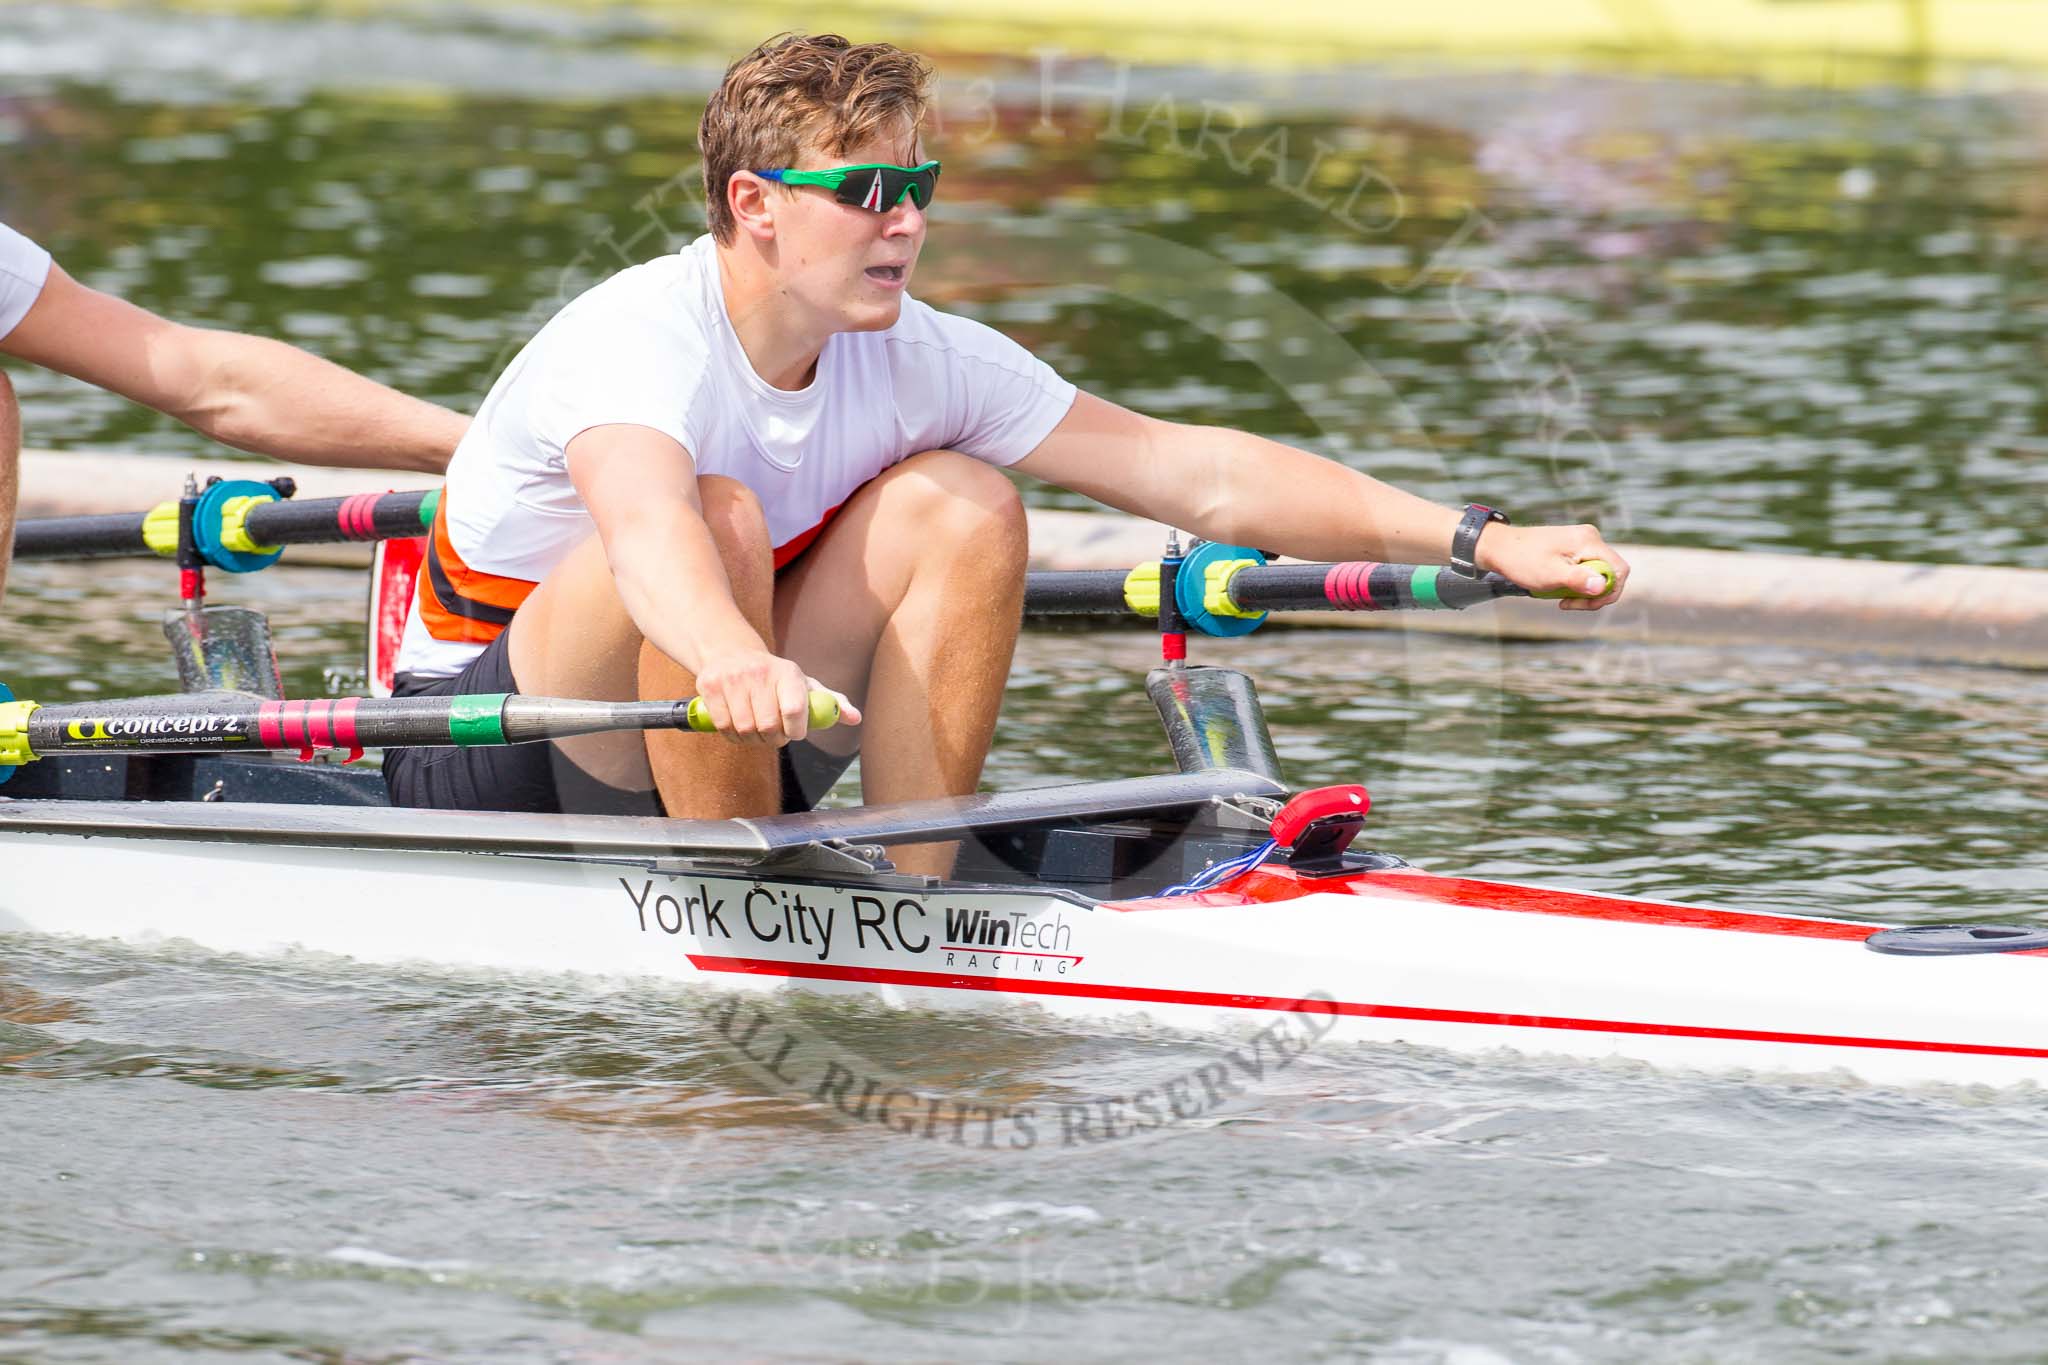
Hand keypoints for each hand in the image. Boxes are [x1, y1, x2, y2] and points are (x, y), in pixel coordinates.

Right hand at [691, 648, 860, 744]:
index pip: (795, 710)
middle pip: (768, 727)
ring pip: (744, 729)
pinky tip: (738, 727)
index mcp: (788, 672)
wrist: (731, 653)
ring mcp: (732, 678)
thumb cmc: (776, 677)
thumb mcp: (804, 684)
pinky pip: (722, 726)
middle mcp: (760, 672)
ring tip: (757, 731)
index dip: (795, 731)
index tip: (795, 733)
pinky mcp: (709, 686)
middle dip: (773, 739)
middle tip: (775, 735)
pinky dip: (732, 735)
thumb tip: (855, 718)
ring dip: (752, 740)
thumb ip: (830, 702)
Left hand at [1476, 524, 1630, 611]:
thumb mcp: (1550, 575)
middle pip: (1610, 572)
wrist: (1498, 548)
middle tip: (1568, 604)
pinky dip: (1576, 582)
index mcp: (1588, 541)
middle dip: (1594, 593)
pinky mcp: (1573, 547)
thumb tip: (1603, 586)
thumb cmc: (1522, 561)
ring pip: (1597, 572)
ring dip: (1583, 590)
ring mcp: (1581, 541)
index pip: (1619, 570)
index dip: (1609, 592)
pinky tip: (1558, 589)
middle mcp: (1589, 537)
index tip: (1584, 604)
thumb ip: (1578, 579)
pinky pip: (1585, 568)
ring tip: (1560, 598)